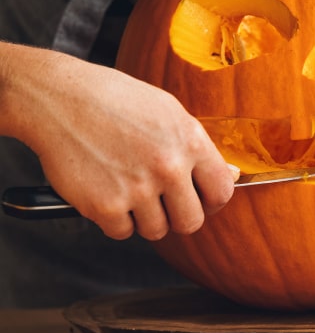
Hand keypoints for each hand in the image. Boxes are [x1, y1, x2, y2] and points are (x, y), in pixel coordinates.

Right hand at [0, 44, 236, 239]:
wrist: (64, 99)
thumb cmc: (118, 100)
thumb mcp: (170, 111)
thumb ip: (198, 147)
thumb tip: (231, 174)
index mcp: (190, 141)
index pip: (222, 191)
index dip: (214, 201)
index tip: (204, 201)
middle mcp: (168, 168)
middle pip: (191, 221)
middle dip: (180, 216)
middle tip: (166, 203)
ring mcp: (137, 189)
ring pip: (156, 230)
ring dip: (146, 217)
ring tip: (132, 189)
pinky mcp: (104, 206)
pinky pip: (122, 232)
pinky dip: (115, 220)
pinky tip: (109, 192)